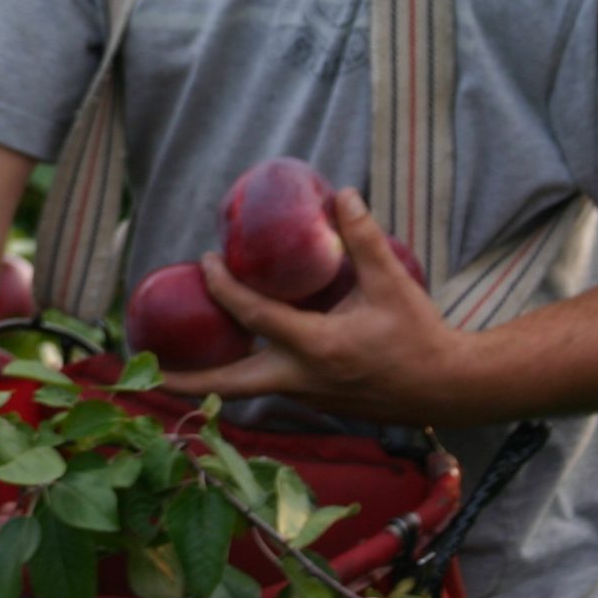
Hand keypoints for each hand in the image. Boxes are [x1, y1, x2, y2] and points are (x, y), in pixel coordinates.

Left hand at [158, 187, 472, 424]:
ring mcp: (306, 396)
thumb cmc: (419, 334)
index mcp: (316, 347)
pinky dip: (244, 377)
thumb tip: (342, 194)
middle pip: (229, 384)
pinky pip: (268, 389)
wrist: (449, 388)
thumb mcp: (391, 283)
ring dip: (212, 378)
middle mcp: (301, 379)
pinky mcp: (316, 402)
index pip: (252, 316)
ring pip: (247, 389)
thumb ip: (363, 238)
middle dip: (186, 381)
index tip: (204, 261)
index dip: (222, 287)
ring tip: (177, 363)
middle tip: (148, 371)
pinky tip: (235, 357)